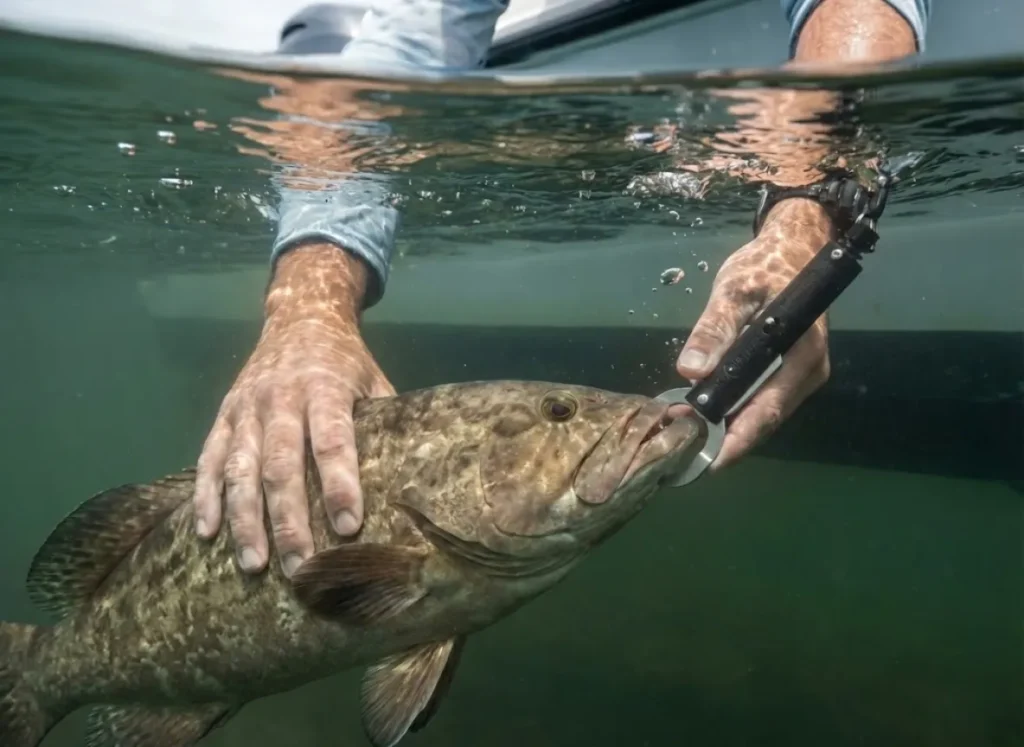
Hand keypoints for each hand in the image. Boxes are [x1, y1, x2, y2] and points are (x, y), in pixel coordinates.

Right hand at [193, 243, 394, 576]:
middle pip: (280, 464)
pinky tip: (206, 533)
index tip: (349, 528)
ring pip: (239, 468)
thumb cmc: (348, 361)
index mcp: (325, 387)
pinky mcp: (222, 415)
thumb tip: (416, 484)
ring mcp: (246, 407)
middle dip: (289, 519)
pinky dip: (205, 497)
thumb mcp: (374, 381)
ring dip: (245, 520)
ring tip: (254, 565)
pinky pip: (209, 460)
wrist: (300, 316)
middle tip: (300, 568)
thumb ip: (387, 425)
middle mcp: (280, 397)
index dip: (340, 484)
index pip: (332, 440)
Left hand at [676, 199, 832, 469]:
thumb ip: (714, 329)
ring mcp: (801, 375)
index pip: (767, 412)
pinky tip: (704, 413)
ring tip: (685, 434)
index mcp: (802, 355)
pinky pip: (761, 400)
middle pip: (764, 419)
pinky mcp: (789, 372)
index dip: (735, 441)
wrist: (794, 247)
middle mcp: (808, 373)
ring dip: (726, 426)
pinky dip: (734, 410)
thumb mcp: (735, 290)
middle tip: (681, 451)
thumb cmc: (766, 266)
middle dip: (724, 439)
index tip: (703, 462)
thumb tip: (691, 371)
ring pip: (762, 413)